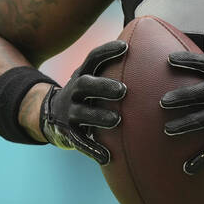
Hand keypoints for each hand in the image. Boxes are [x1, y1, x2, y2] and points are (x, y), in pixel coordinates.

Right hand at [40, 41, 126, 164]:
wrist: (50, 117)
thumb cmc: (87, 95)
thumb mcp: (94, 78)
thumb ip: (115, 68)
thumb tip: (153, 47)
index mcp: (83, 74)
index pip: (93, 58)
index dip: (108, 51)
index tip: (125, 47)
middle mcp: (74, 91)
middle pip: (86, 84)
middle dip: (103, 86)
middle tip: (124, 90)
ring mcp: (69, 112)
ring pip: (82, 114)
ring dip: (99, 117)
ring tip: (117, 121)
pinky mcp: (68, 133)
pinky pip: (80, 142)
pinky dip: (93, 149)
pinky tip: (107, 157)